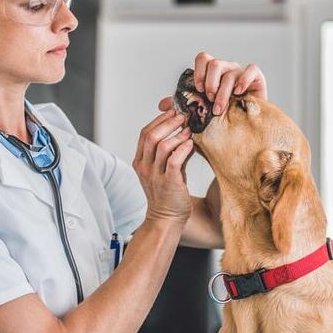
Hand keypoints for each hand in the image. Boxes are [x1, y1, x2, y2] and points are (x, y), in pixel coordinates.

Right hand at [132, 110, 193, 224]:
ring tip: (189, 129)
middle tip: (183, 115)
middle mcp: (144, 167)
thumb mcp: (166, 170)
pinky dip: (183, 149)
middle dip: (168, 122)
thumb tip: (186, 134)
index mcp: (140, 162)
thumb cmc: (168, 194)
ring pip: (162, 146)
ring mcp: (154, 175)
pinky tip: (191, 144)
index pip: (145, 133)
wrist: (166, 220)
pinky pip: (174, 160)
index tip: (173, 111)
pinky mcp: (168, 183)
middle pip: (151, 135)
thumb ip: (172, 152)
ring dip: (177, 134)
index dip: (159, 120)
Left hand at [158, 52, 267, 114]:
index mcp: (213, 74)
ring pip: (230, 71)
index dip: (199, 72)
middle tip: (208, 99)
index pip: (203, 59)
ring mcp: (242, 74)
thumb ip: (183, 107)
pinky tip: (239, 93)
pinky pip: (252, 70)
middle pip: (215, 63)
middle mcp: (227, 70)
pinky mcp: (257, 79)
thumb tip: (161, 105)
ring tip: (219, 108)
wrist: (243, 134)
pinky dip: (244, 80)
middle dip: (209, 82)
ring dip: (222, 91)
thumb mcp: (199, 114)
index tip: (197, 89)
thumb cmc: (221, 121)